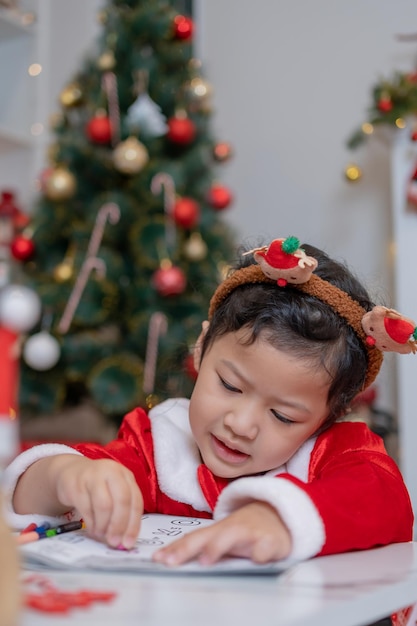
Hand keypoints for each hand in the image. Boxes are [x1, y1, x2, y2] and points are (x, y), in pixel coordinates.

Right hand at [53, 455, 142, 548]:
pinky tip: (92, 529)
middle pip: (122, 500)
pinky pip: (87, 508)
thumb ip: (122, 512)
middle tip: (114, 542)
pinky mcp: (77, 484)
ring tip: (101, 535)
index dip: (133, 524)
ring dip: (103, 526)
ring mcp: (94, 476)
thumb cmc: (97, 487)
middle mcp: (112, 472)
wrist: (71, 473)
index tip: (128, 543)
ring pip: (104, 505)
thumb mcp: (114, 492)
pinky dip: (91, 523)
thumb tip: (124, 541)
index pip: (136, 501)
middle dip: (119, 525)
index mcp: (126, 475)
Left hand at [152, 501, 291, 565]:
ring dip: (218, 547)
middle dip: (188, 548)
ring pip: (233, 536)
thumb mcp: (225, 536)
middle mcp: (231, 529)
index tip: (158, 559)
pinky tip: (256, 559)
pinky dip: (261, 552)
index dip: (176, 548)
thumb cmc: (248, 528)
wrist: (280, 513)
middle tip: (172, 561)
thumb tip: (172, 557)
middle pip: (207, 536)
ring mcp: (251, 533)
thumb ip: (204, 545)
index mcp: (218, 530)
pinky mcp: (271, 540)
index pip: (193, 538)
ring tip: (205, 560)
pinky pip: (266, 546)